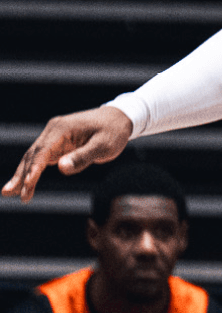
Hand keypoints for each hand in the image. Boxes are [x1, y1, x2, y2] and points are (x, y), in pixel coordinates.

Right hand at [4, 106, 132, 201]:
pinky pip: (41, 158)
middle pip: (33, 155)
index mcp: (63, 129)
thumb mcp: (104, 146)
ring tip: (9, 193)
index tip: (27, 184)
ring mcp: (53, 136)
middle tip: (10, 194)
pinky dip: (32, 171)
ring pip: (33, 157)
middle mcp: (54, 130)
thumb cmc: (113, 132)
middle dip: (22, 175)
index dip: (34, 169)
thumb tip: (61, 168)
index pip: (43, 151)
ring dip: (22, 175)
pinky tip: (25, 184)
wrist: (119, 118)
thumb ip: (83, 157)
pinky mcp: (56, 142)